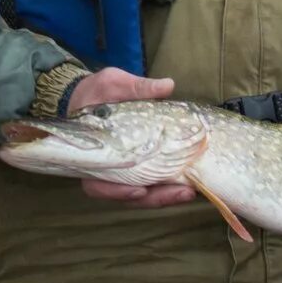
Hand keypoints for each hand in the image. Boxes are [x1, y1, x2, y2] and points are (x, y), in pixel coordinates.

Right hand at [65, 69, 198, 208]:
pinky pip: (152, 185)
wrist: (94, 97)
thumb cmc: (98, 92)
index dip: (117, 191)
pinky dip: (169, 187)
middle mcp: (105, 171)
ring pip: (142, 195)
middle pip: (127, 196)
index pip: (98, 185)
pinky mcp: (138, 169)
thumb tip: (167, 86)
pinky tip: (190, 183)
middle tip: (183, 192)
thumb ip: (137, 88)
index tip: (140, 190)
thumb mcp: (113, 84)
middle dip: (156, 198)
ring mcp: (122, 172)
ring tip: (191, 191)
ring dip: (166, 196)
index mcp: (91, 156)